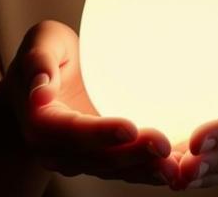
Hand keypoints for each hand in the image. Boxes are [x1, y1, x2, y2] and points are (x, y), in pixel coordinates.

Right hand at [1, 20, 178, 185]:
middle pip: (99, 157)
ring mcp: (83, 160)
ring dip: (146, 170)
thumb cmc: (46, 56)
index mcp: (43, 122)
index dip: (100, 132)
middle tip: (164, 145)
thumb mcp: (41, 43)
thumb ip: (39, 60)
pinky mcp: (103, 159)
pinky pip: (127, 170)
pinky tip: (178, 170)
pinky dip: (151, 173)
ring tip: (177, 166)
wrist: (40, 86)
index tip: (129, 127)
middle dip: (133, 154)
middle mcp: (61, 150)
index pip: (73, 131)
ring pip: (116, 170)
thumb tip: (41, 86)